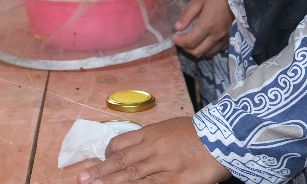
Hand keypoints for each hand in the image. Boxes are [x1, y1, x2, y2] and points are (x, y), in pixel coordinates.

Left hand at [76, 117, 228, 183]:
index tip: (99, 161)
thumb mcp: (170, 128)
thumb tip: (132, 147)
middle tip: (82, 178)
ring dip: (112, 181)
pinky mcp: (177, 182)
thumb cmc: (198, 133)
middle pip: (122, 161)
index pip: (121, 143)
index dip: (108, 154)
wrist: (224, 137)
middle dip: (101, 171)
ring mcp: (165, 166)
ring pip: (133, 176)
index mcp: (152, 133)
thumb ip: (152, 138)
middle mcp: (154, 149)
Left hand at [172, 0, 231, 58]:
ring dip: (196, 50)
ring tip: (191, 41)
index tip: (174, 37)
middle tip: (181, 40)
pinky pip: (217, 51)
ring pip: (207, 54)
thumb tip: (177, 28)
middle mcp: (216, 36)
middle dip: (185, 48)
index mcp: (207, 25)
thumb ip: (186, 14)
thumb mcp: (198, 0)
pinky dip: (207, 49)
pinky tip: (204, 41)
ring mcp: (224, 39)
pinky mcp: (230, 39)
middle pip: (197, 52)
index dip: (179, 42)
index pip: (190, 42)